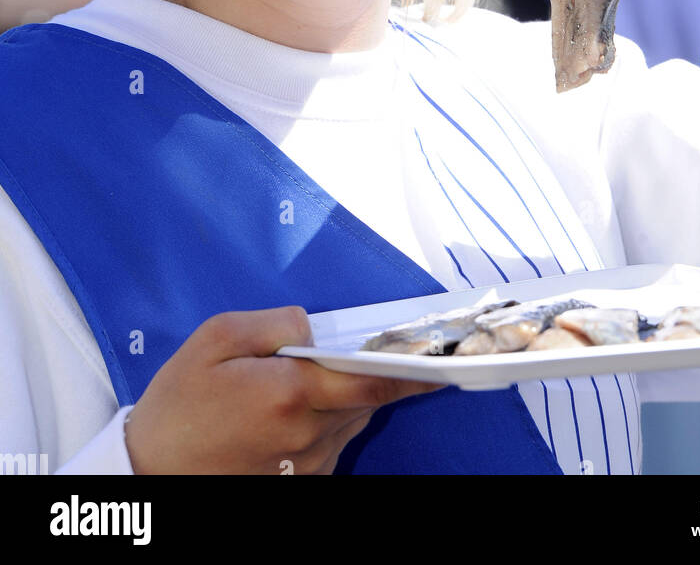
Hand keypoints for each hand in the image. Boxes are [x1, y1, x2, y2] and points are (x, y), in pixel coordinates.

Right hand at [123, 306, 443, 474]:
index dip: (411, 367)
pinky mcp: (300, 487)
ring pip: (350, 421)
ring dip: (340, 398)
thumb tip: (314, 326)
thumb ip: (276, 323)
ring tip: (295, 385)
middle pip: (365, 396)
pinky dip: (322, 424)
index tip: (439, 356)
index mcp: (291, 394)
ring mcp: (307, 469)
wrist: (149, 476)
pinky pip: (330, 445)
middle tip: (348, 352)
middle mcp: (308, 437)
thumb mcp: (216, 338)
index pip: (373, 378)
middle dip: (362, 371)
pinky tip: (283, 415)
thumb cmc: (178, 404)